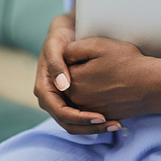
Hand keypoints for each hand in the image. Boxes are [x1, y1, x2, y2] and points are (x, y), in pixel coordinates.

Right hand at [34, 12, 121, 134]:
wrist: (64, 33)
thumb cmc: (59, 38)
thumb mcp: (55, 46)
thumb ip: (57, 64)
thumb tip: (62, 85)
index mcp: (44, 89)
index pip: (61, 112)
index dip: (80, 117)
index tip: (100, 116)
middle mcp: (51, 99)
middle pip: (69, 123)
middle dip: (91, 127)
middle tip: (114, 124)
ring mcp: (61, 100)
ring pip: (76, 124)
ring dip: (95, 127)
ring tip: (116, 124)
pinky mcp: (70, 99)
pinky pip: (81, 115)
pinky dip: (94, 119)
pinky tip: (112, 116)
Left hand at [64, 37, 159, 120]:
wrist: (150, 85)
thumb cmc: (126, 62)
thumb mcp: (97, 45)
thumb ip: (73, 49)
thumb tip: (62, 56)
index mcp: (73, 82)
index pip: (65, 67)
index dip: (77, 58)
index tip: (92, 54)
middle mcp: (77, 100)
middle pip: (72, 82)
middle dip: (82, 72)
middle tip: (101, 62)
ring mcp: (90, 111)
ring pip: (82, 94)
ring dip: (90, 85)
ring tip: (108, 73)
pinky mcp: (103, 117)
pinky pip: (94, 105)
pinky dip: (100, 95)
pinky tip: (113, 85)